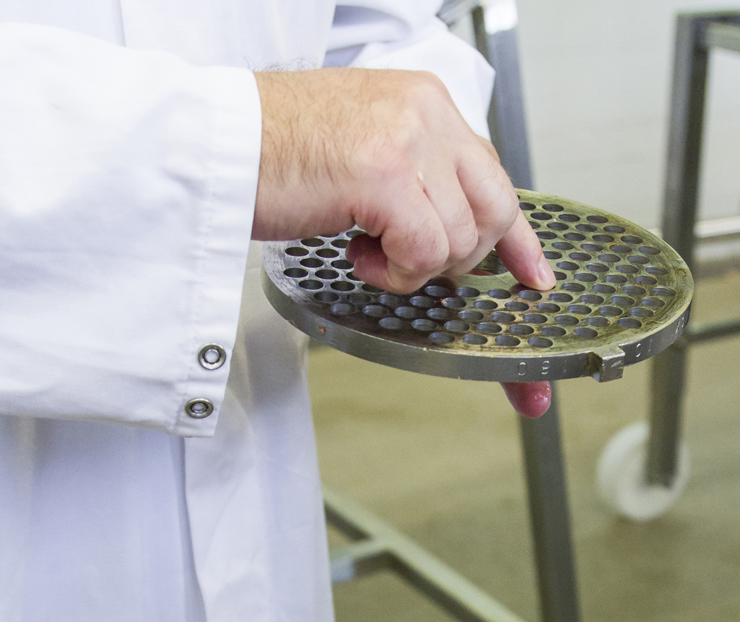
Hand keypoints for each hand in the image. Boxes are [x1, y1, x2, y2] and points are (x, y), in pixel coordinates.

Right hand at [253, 68, 554, 416]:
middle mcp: (425, 113)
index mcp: (425, 104)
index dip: (518, 237)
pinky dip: (396, 271)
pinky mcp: (381, 173)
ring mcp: (406, 139)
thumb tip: (450, 226)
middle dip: (463, 258)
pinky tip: (359, 255)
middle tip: (411, 262)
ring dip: (417, 266)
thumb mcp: (365, 153)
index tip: (534, 274)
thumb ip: (418, 178)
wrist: (210, 141)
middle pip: (493, 210)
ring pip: (460, 238)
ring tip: (369, 252)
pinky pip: (425, 251)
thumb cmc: (274, 153)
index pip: (494, 176)